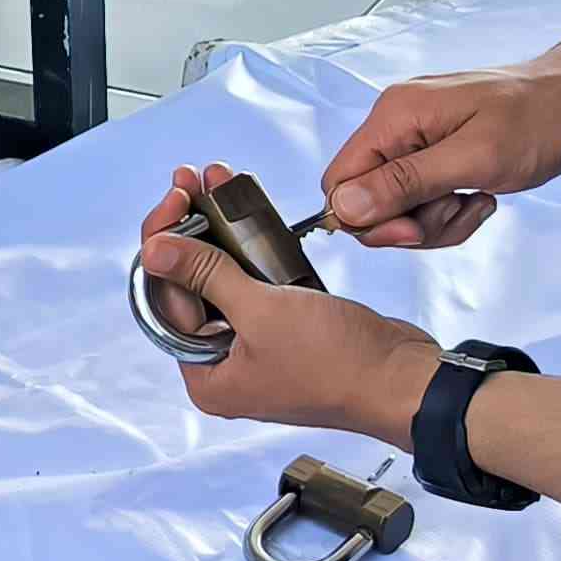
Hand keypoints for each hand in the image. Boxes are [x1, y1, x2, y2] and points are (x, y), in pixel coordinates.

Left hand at [137, 162, 442, 437]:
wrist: (405, 379)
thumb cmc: (340, 364)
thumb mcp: (263, 311)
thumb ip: (206, 275)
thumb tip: (155, 250)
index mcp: (207, 377)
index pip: (163, 298)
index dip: (164, 241)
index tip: (174, 198)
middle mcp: (225, 367)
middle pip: (189, 286)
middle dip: (189, 229)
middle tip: (190, 180)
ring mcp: (257, 348)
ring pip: (222, 279)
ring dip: (218, 230)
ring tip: (214, 183)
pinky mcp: (286, 331)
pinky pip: (256, 283)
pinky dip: (250, 248)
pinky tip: (245, 212)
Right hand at [318, 52, 560, 248]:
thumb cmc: (537, 121)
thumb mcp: (473, 159)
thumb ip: (405, 183)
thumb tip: (343, 207)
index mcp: (394, 117)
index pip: (339, 182)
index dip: (368, 218)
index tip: (416, 229)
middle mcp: (396, 125)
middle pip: (368, 200)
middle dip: (411, 222)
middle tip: (457, 209)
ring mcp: (416, 139)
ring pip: (398, 207)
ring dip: (438, 220)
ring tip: (478, 199)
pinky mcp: (437, 153)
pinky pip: (424, 199)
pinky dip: (451, 211)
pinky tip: (482, 195)